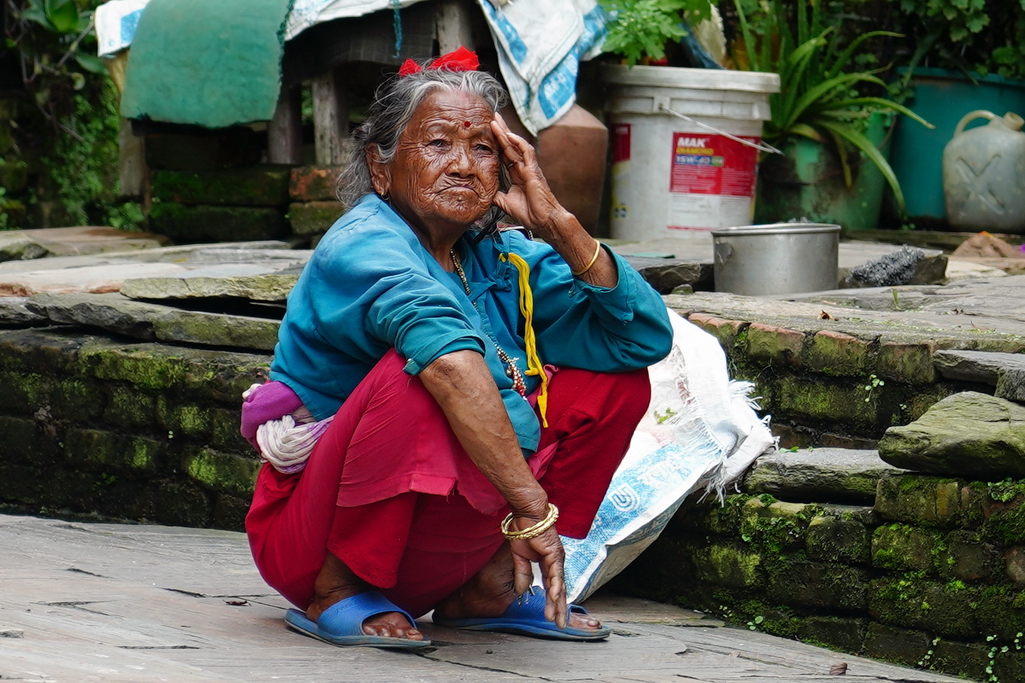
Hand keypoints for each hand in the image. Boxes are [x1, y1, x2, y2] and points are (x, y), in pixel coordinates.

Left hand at [490, 114, 569, 241]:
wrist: (543, 220)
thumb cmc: (529, 213)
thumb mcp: (505, 203)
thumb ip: (496, 195)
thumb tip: (483, 193)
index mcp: (516, 174)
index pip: (504, 153)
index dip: (497, 142)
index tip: (487, 131)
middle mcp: (522, 168)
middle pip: (509, 145)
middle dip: (501, 131)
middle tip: (492, 117)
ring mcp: (528, 168)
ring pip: (516, 145)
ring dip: (506, 133)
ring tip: (496, 121)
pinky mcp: (533, 171)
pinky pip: (526, 152)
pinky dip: (518, 143)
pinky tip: (509, 135)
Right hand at [508, 524, 567, 628]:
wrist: (526, 513)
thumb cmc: (523, 530)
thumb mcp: (519, 557)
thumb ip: (522, 574)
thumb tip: (522, 591)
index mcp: (547, 563)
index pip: (550, 587)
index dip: (551, 602)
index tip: (550, 616)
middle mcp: (554, 562)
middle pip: (558, 589)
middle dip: (558, 608)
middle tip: (559, 624)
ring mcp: (556, 558)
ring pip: (559, 584)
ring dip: (557, 602)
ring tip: (557, 617)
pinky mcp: (554, 553)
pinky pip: (555, 573)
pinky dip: (555, 586)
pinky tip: (555, 598)